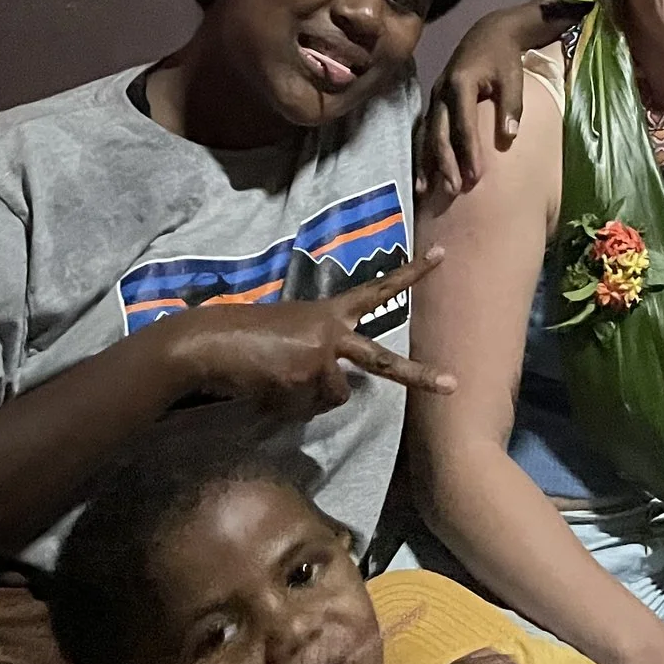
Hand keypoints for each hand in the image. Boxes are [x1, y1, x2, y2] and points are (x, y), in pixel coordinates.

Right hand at [162, 250, 456, 414]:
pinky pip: (305, 410)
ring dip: (307, 400)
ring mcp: (322, 357)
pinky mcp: (306, 379)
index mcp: (330, 313)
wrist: (210, 342)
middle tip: (453, 386)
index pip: (378, 289)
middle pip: (383, 362)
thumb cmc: (245, 335)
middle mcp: (333, 332)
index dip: (411, 273)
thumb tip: (332, 391)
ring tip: (275, 381)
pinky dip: (287, 408)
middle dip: (419, 376)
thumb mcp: (291, 333)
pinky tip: (265, 391)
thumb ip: (319, 352)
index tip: (443, 253)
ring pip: (332, 398)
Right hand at [420, 0, 569, 197]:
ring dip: (428, 162)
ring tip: (426, 191)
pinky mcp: (433, 102)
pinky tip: (421, 176)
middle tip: (455, 189)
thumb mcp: (513, 77)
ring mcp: (434, 96)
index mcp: (461, 83)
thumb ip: (511, 105)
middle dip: (446, 163)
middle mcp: (441, 91)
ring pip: (426, 134)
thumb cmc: (504, 57)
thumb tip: (510, 136)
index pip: (464, 124)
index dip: (469, 151)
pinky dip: (421, 153)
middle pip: (440, 132)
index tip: (477, 176)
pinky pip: (423, 131)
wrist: (489, 32)